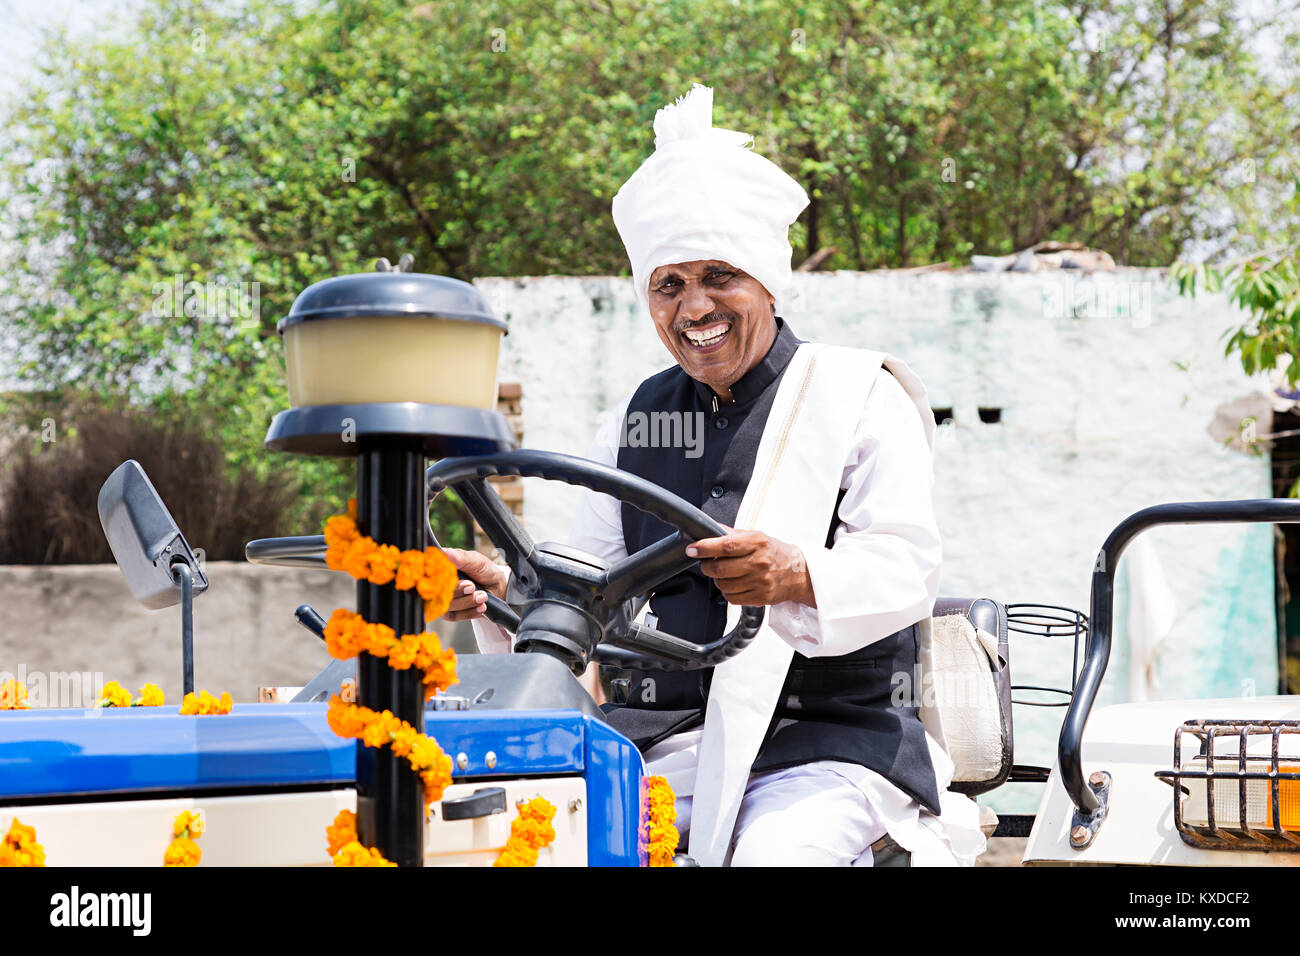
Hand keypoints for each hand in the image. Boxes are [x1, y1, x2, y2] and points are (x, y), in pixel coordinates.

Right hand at [440, 547, 507, 621]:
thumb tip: (447, 553)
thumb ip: (462, 558)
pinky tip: (480, 607)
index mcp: (441, 566)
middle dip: (458, 591)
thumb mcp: (477, 561)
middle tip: (472, 586)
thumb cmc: (484, 571)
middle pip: (438, 592)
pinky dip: (468, 612)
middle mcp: (438, 583)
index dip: (442, 578)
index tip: (461, 580)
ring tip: (483, 596)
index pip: (431, 573)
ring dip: (467, 602)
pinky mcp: (449, 612)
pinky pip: (453, 616)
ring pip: (447, 605)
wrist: (497, 587)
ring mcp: (442, 598)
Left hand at [686, 529, 815, 607]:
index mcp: (757, 542)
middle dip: (707, 566)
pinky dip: (727, 591)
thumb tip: (708, 528)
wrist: (798, 572)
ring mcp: (760, 581)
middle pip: (721, 568)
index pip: (725, 545)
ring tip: (726, 573)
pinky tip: (735, 584)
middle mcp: (759, 562)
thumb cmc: (774, 552)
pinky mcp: (760, 597)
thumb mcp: (756, 536)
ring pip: (723, 585)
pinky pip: (731, 598)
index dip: (705, 548)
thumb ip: (731, 534)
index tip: (692, 549)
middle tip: (708, 563)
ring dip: (718, 580)